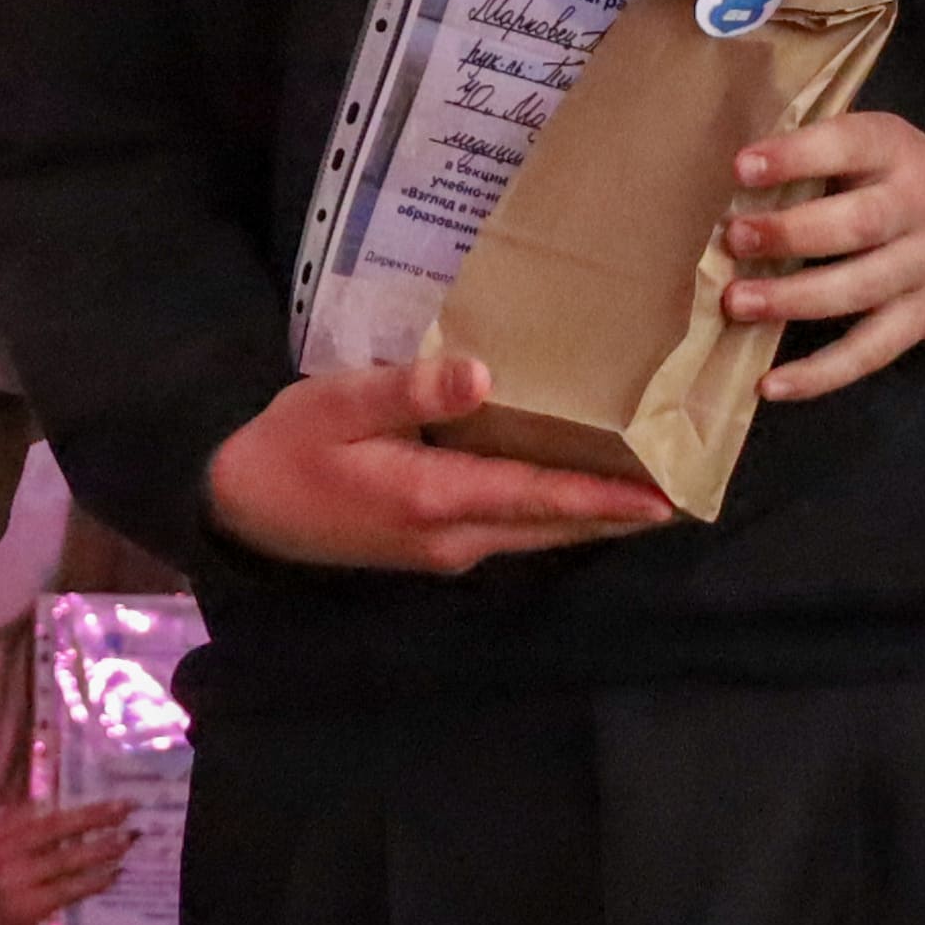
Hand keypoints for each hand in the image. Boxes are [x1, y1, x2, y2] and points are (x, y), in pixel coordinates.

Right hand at [0, 795, 139, 924]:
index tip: (110, 795)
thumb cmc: (8, 879)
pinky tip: (113, 874)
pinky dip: (93, 881)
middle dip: (94, 816)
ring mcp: (13, 880)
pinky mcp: (26, 907)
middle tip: (127, 808)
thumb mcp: (11, 848)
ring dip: (100, 848)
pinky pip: (68, 889)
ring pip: (65, 859)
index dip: (78, 802)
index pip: (43, 809)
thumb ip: (35, 824)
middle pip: (55, 827)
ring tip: (126, 840)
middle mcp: (2, 851)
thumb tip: (82, 803)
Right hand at [204, 349, 675, 574]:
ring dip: (591, 517)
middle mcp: (454, 537)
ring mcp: (446, 550)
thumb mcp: (336, 405)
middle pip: (554, 526)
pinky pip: (513, 531)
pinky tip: (576, 492)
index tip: (665, 497)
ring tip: (648, 494)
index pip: (539, 496)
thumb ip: (409, 391)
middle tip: (683, 493)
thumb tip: (482, 375)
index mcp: (435, 497)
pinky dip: (554, 514)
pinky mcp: (435, 547)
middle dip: (618, 513)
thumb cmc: (287, 448)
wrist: (241, 510)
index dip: (605, 498)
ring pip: (537, 535)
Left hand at [722, 110, 924, 400]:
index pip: (849, 144)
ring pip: (861, 288)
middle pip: (860, 223)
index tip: (741, 168)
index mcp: (897, 149)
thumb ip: (812, 159)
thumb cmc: (884, 180)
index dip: (796, 156)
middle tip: (735, 240)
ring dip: (794, 299)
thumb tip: (727, 190)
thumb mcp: (865, 149)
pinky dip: (819, 373)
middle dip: (791, 233)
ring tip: (737, 303)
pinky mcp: (924, 319)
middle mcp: (922, 206)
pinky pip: (870, 352)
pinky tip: (771, 384)